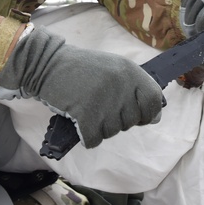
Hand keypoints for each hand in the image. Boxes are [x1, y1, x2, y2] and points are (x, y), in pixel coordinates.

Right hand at [0, 28, 163, 147]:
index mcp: (130, 71)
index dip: (148, 112)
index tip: (137, 115)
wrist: (47, 64)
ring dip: (100, 127)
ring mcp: (104, 99)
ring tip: (87, 107)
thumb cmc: (82, 69)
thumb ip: (135, 89)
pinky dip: (86, 136)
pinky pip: (93, 139)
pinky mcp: (86, 114)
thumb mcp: (113, 69)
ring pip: (112, 132)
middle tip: (100, 105)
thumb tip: (155, 117)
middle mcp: (121, 84)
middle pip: (132, 121)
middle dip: (118, 120)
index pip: (153, 100)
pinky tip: (79, 120)